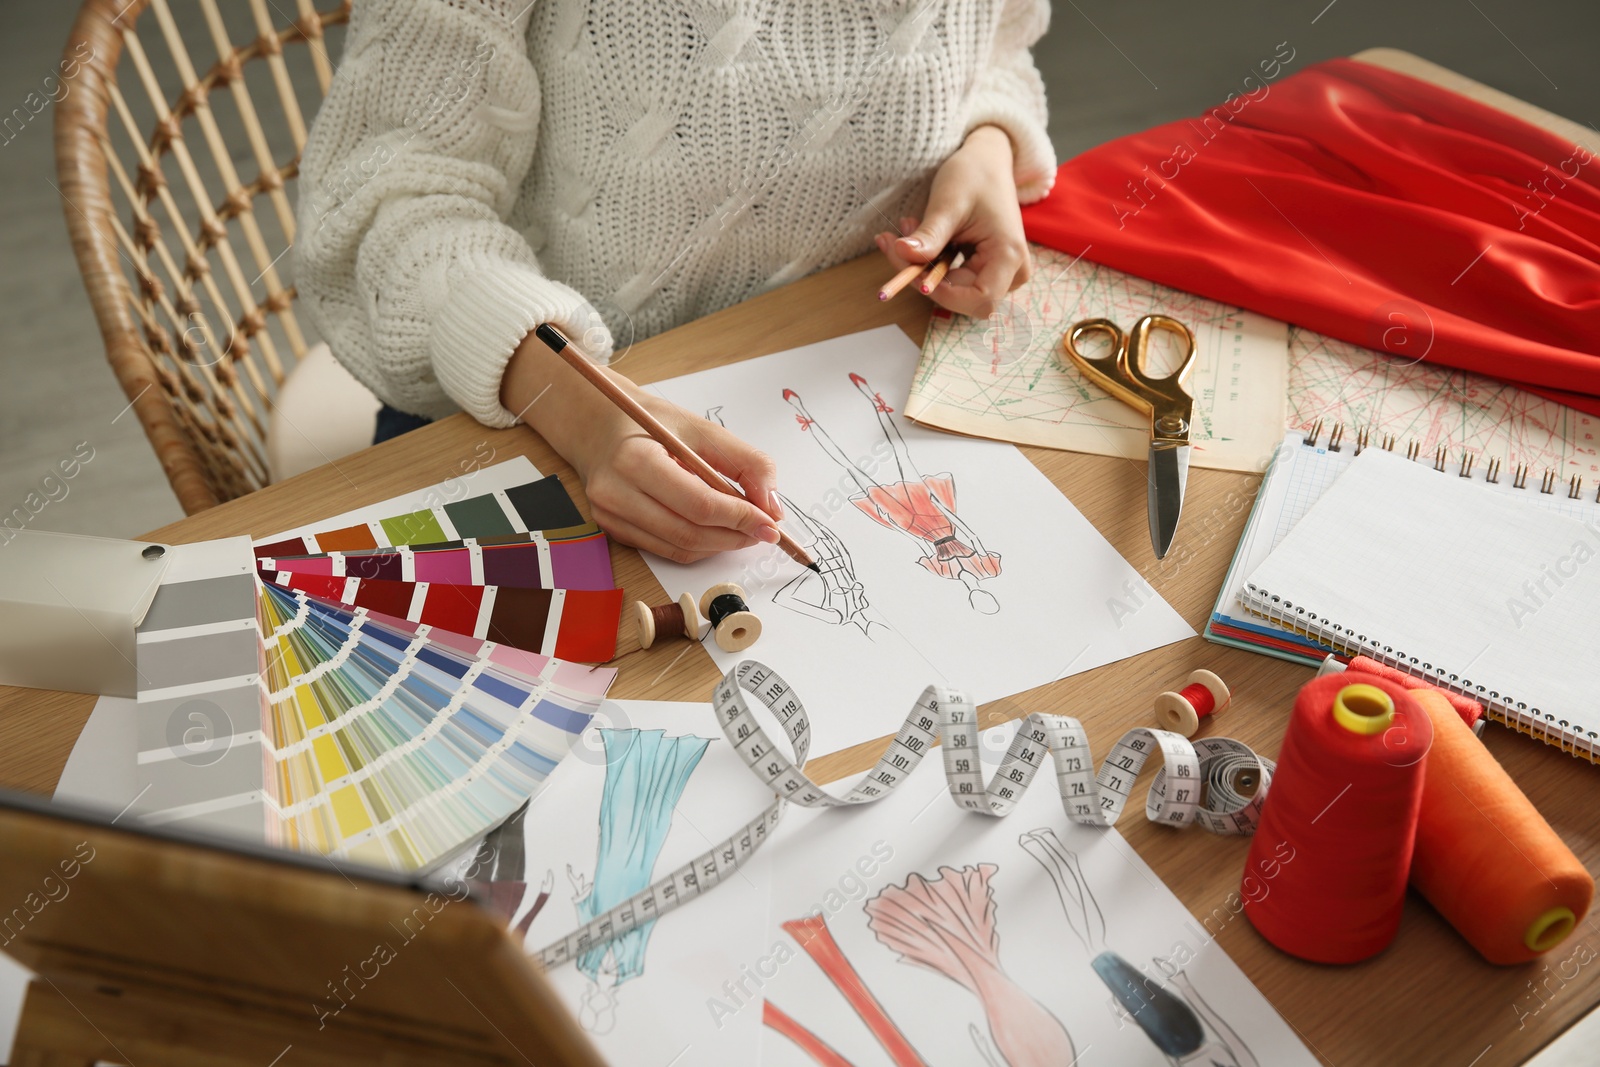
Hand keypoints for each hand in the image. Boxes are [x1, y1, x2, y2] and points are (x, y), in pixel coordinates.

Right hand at [502, 334, 782, 563]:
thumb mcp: (701, 428)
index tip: (771, 522)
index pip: (698, 504)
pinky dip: (699, 546)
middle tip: (764, 529)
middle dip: (735, 536)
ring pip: (680, 548)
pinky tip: (715, 530)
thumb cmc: (648, 423)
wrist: (597, 426)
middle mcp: (615, 493)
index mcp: (634, 460)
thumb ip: (745, 463)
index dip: (740, 518)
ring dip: (720, 545)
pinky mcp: (613, 530)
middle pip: (690, 533)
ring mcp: (610, 517)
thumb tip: (773, 506)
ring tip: (744, 529)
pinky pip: (666, 549)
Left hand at [873, 124, 1031, 318]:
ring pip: (953, 289)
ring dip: (922, 267)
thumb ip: (930, 234)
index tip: (909, 270)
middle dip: (924, 277)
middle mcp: (1011, 271)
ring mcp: (1000, 272)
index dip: (942, 294)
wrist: (988, 160)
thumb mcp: (949, 202)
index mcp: (1009, 255)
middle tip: (893, 244)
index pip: (979, 299)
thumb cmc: (975, 174)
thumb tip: (903, 254)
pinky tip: (912, 237)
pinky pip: (953, 278)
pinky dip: (929, 262)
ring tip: (905, 230)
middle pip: (962, 297)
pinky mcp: (985, 268)